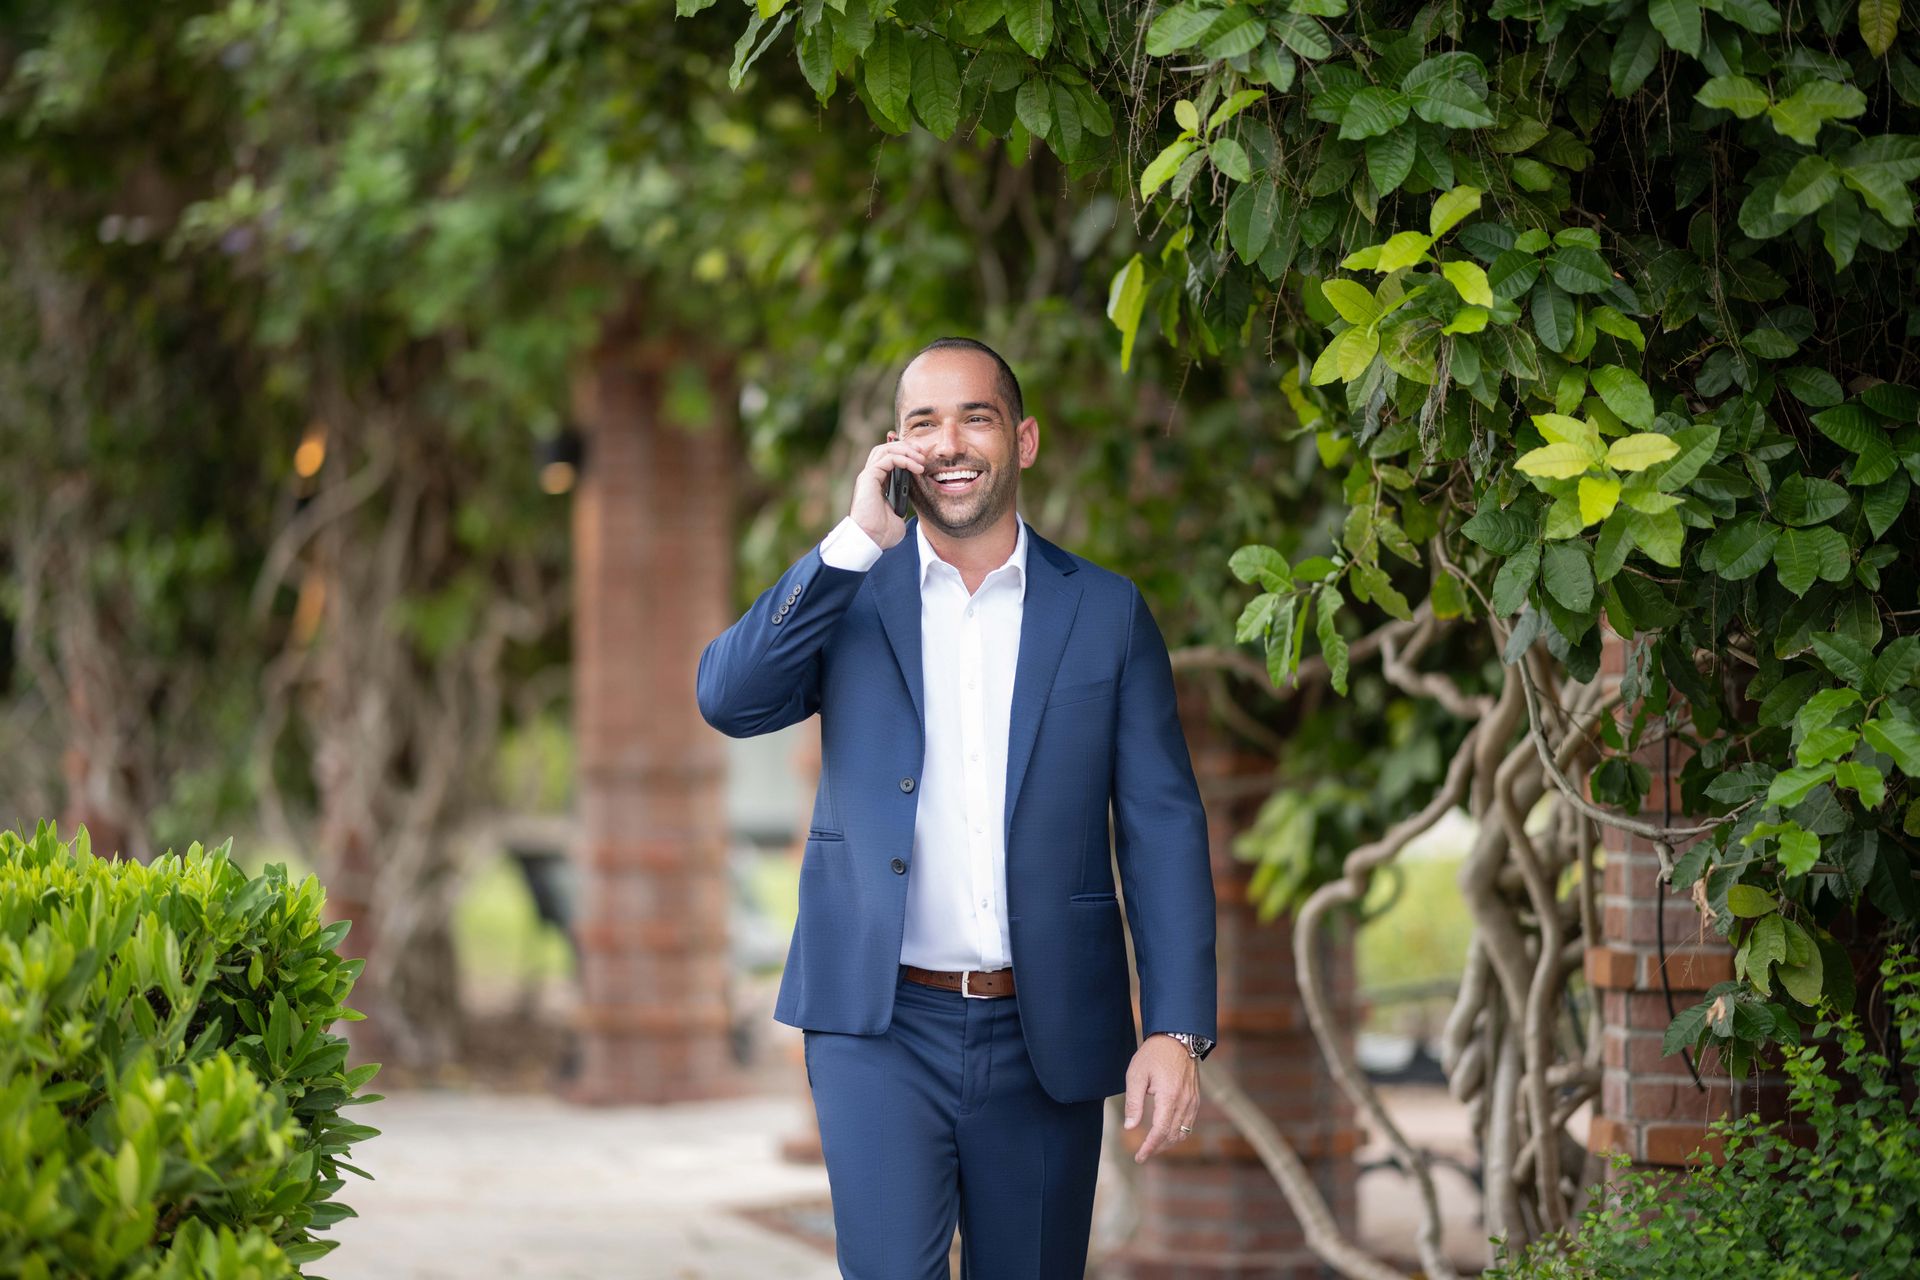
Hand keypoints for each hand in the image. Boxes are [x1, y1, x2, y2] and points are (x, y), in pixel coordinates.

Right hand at [850, 431, 926, 549]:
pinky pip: (888, 459)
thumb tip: (911, 499)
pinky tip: (916, 467)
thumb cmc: (882, 533)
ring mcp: (868, 475)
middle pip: (886, 448)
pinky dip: (904, 459)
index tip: (923, 459)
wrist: (870, 540)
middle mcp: (871, 476)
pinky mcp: (869, 477)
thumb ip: (903, 503)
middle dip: (906, 447)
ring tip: (921, 458)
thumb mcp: (898, 514)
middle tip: (923, 452)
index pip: (889, 458)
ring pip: (885, 449)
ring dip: (906, 450)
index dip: (906, 454)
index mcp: (877, 483)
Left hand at [1122, 1034, 1199, 1162]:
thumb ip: (1134, 1102)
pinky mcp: (1196, 1098)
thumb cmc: (1154, 1055)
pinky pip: (1189, 1123)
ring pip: (1183, 1132)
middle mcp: (1184, 1102)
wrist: (1178, 1038)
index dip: (1149, 1147)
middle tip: (1142, 1154)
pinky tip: (1166, 1132)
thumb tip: (1130, 1127)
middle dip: (1157, 1148)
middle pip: (1172, 1136)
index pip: (1160, 1132)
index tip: (1139, 1157)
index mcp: (1169, 1097)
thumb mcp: (1137, 1075)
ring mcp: (1193, 1101)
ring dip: (1168, 1142)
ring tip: (1153, 1145)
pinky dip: (1178, 1133)